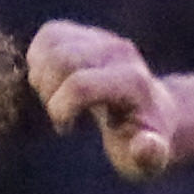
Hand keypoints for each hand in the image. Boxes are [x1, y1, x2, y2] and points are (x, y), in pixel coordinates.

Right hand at [27, 18, 177, 179]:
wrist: (153, 113)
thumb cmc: (142, 142)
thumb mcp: (149, 160)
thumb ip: (149, 156)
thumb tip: (145, 145)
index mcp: (131, 82)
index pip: (79, 86)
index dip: (60, 111)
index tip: (67, 129)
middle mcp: (118, 52)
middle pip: (59, 60)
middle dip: (49, 93)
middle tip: (61, 113)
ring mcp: (101, 38)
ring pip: (49, 44)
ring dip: (42, 77)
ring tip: (56, 98)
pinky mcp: (86, 33)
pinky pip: (48, 35)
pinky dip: (39, 61)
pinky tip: (53, 83)